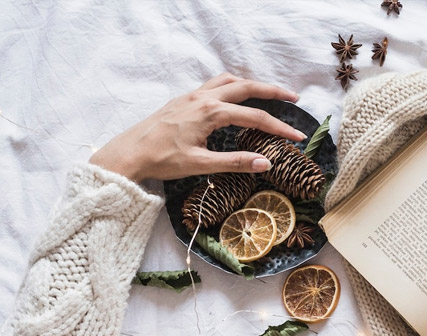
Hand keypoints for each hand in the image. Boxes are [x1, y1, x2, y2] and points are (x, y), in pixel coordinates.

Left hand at [90, 74, 304, 181]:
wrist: (129, 152)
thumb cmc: (162, 159)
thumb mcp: (201, 164)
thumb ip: (235, 162)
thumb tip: (265, 163)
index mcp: (210, 112)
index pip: (254, 117)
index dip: (279, 127)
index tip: (296, 137)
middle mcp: (203, 98)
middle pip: (246, 87)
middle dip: (272, 91)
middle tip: (293, 97)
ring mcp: (192, 96)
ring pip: (228, 81)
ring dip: (250, 84)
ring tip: (267, 93)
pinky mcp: (184, 100)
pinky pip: (214, 85)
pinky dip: (231, 86)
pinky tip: (234, 98)